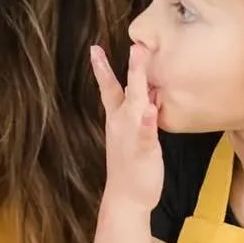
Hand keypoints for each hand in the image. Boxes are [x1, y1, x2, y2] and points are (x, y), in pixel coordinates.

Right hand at [90, 43, 162, 213]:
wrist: (126, 199)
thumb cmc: (130, 166)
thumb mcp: (134, 135)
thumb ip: (139, 114)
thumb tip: (148, 94)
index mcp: (117, 119)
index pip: (110, 89)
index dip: (102, 69)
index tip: (94, 48)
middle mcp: (120, 124)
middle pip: (123, 90)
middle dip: (131, 68)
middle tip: (135, 44)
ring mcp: (130, 136)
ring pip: (134, 106)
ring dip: (138, 84)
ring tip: (142, 65)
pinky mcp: (143, 150)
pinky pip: (144, 134)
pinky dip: (145, 121)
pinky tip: (149, 109)